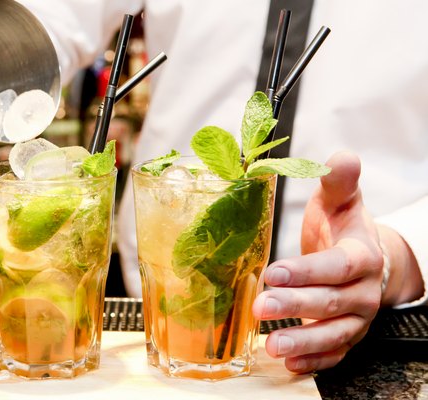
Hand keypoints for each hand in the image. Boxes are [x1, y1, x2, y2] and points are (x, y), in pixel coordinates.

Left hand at [253, 151, 383, 372]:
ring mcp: (356, 318)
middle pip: (330, 302)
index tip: (273, 272)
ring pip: (334, 334)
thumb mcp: (340, 201)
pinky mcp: (346, 337)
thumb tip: (342, 158)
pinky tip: (287, 363)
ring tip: (271, 345)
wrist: (364, 258)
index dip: (306, 271)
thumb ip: (339, 182)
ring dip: (303, 341)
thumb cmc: (342, 228)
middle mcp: (362, 292)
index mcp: (361, 256)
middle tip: (260, 306)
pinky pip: (334, 354)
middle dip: (295, 306)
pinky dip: (313, 360)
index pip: (335, 267)